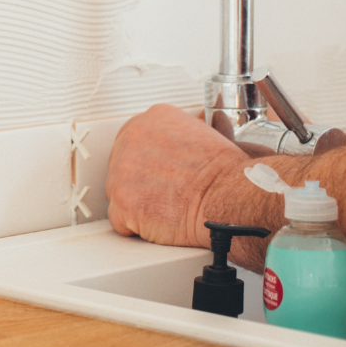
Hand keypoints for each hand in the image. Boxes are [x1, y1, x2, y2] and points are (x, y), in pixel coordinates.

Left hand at [105, 103, 246, 246]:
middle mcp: (131, 140)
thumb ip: (180, 133)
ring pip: (117, 192)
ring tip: (166, 207)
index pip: (132, 140)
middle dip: (139, 182)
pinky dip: (136, 227)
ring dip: (137, 204)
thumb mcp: (204, 133)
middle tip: (164, 194)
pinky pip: (119, 219)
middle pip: (121, 166)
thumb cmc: (223, 173)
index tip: (157, 174)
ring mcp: (122, 171)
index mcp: (151, 119)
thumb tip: (186, 132)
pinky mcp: (122, 202)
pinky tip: (158, 222)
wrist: (228, 198)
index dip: (145, 162)